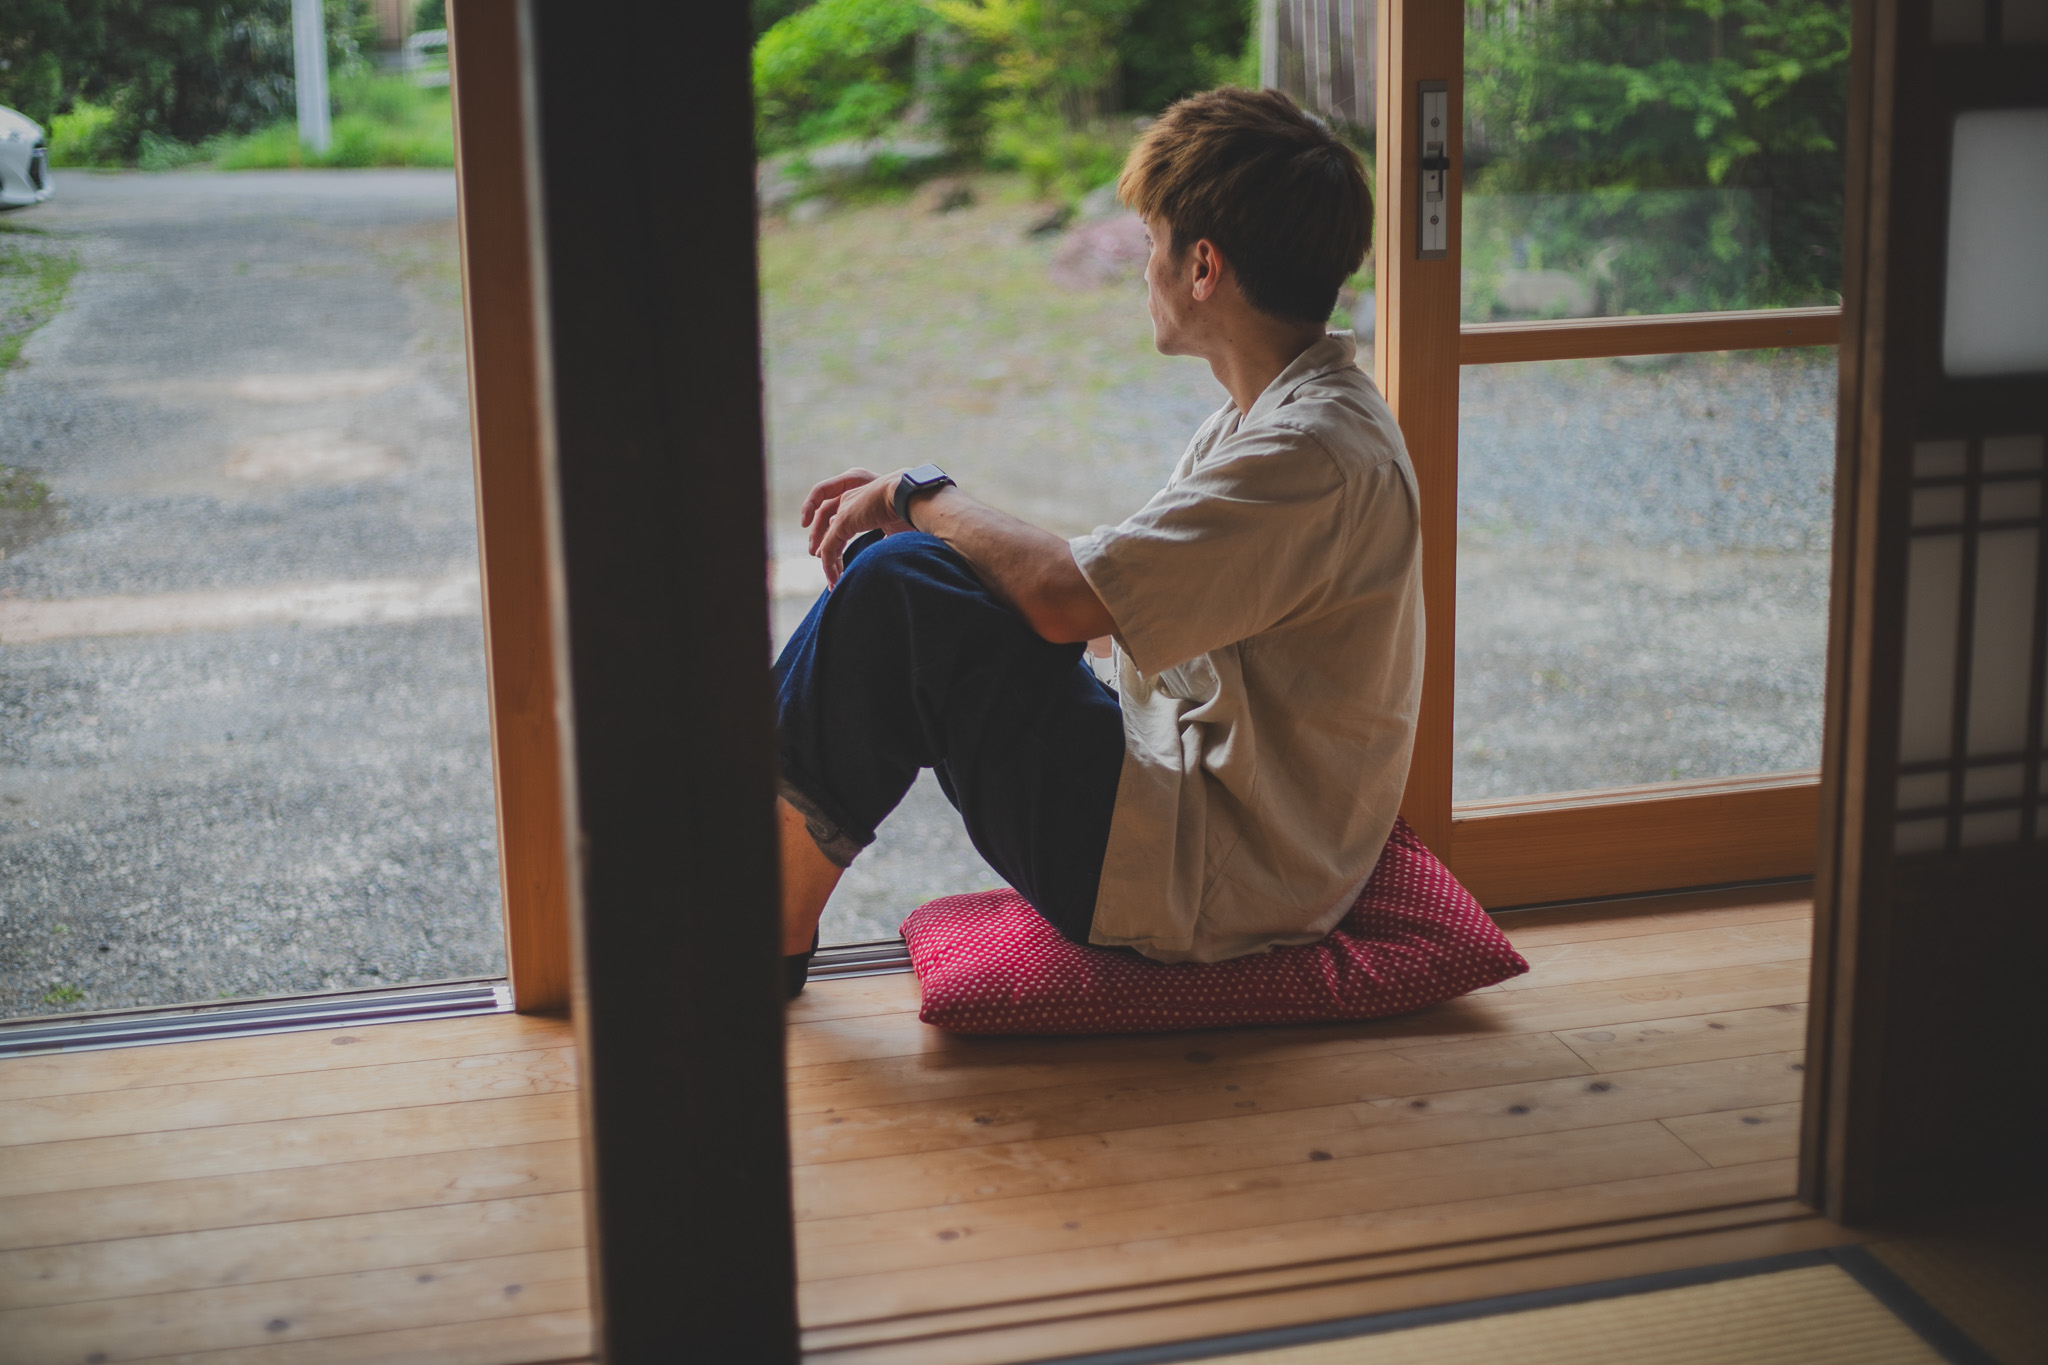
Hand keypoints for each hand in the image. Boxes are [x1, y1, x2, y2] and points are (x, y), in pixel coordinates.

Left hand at [800, 467, 908, 584]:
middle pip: (828, 531)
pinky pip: (829, 548)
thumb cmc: (910, 509)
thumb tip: (885, 552)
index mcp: (860, 502)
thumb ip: (885, 536)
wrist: (908, 494)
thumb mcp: (895, 526)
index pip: (841, 525)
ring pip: (827, 542)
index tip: (842, 566)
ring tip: (833, 583)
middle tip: (833, 575)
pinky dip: (829, 566)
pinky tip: (835, 580)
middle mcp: (848, 502)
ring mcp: (844, 512)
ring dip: (829, 565)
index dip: (838, 545)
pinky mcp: (842, 522)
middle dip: (827, 554)